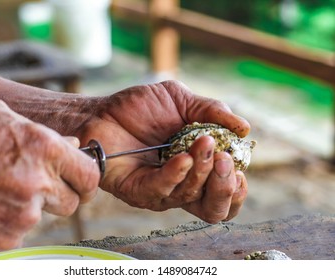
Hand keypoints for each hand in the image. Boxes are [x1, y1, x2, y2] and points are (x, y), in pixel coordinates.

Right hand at [0, 99, 99, 255]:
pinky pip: (17, 233)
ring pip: (42, 218)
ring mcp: (22, 215)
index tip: (79, 182)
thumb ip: (44, 132)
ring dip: (28, 208)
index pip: (90, 176)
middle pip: (72, 203)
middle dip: (59, 196)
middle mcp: (40, 184)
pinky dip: (6, 224)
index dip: (85, 180)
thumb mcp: (1, 115)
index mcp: (46, 150)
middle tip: (36, 186)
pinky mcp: (4, 239)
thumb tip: (72, 146)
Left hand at [77, 80, 249, 222]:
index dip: (237, 188)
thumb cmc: (141, 108)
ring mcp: (160, 190)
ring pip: (190, 197)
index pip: (224, 192)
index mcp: (196, 168)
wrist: (103, 110)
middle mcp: (181, 185)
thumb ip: (212, 112)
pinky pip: (161, 190)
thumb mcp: (182, 101)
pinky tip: (182, 157)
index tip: (239, 166)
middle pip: (213, 208)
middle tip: (223, 159)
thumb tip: (245, 129)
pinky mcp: (137, 191)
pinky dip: (176, 174)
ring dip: (202, 171)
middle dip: (224, 187)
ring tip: (202, 143)